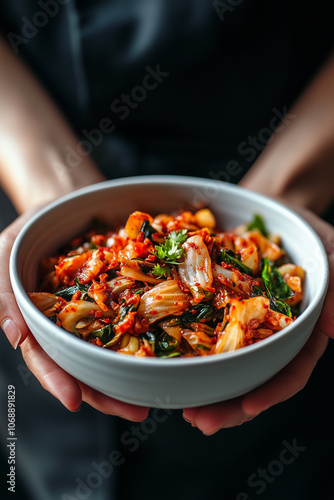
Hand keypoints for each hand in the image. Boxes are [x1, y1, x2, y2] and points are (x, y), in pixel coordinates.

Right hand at [0, 211, 148, 420]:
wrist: (63, 202)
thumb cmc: (28, 231)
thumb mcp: (3, 256)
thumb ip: (4, 295)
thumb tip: (15, 335)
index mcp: (42, 324)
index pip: (46, 357)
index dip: (58, 380)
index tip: (74, 401)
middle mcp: (74, 325)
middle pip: (88, 365)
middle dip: (109, 391)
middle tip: (137, 410)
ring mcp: (101, 311)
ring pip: (118, 348)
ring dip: (137, 370)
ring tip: (161, 387)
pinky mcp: (126, 293)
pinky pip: (140, 311)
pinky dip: (156, 327)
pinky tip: (175, 342)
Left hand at [183, 206, 333, 433]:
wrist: (270, 206)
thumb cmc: (305, 230)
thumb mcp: (330, 250)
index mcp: (299, 328)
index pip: (292, 369)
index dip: (272, 391)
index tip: (247, 407)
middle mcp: (268, 333)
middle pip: (252, 376)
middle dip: (228, 404)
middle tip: (198, 420)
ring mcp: (240, 321)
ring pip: (224, 363)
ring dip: (204, 387)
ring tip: (180, 406)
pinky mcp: (215, 306)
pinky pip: (199, 329)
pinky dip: (186, 349)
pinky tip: (168, 362)